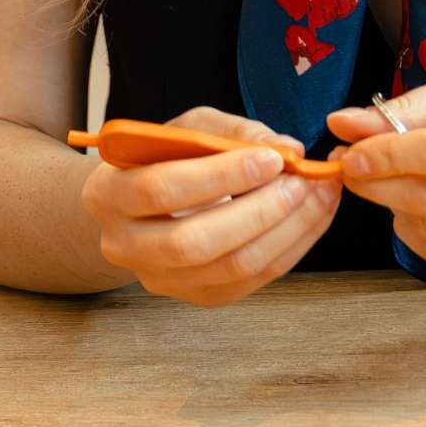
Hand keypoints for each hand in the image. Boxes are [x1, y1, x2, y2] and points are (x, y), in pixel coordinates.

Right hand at [80, 105, 342, 306]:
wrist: (140, 208)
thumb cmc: (164, 159)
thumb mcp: (185, 129)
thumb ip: (230, 133)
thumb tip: (287, 148)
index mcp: (107, 194)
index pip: (161, 189)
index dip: (221, 175)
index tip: (272, 158)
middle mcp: (124, 245)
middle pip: (194, 242)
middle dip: (259, 211)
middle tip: (302, 181)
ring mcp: (160, 279)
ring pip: (230, 267)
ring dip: (285, 231)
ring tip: (317, 196)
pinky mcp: (196, 297)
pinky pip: (251, 281)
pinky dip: (290, 248)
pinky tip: (311, 218)